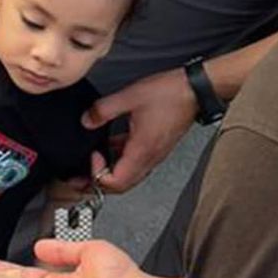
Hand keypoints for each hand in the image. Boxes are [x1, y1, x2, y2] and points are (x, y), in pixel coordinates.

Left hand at [83, 69, 197, 193]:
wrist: (195, 91)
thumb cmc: (170, 94)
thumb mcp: (129, 97)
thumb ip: (103, 109)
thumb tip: (87, 121)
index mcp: (141, 151)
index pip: (115, 182)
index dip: (97, 175)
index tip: (92, 155)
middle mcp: (149, 158)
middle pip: (121, 187)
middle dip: (98, 185)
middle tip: (81, 178)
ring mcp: (154, 155)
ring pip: (128, 177)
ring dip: (109, 175)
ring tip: (94, 165)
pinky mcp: (157, 148)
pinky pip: (135, 164)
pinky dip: (120, 162)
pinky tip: (112, 147)